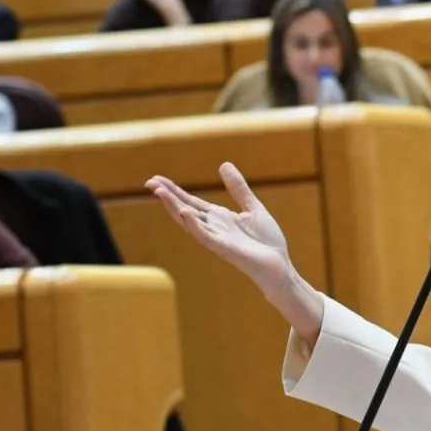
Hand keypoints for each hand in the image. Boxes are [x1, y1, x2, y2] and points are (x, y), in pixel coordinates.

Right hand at [146, 163, 292, 297]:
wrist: (281, 266)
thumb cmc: (266, 242)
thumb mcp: (253, 207)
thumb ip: (239, 189)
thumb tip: (224, 164)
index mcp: (219, 218)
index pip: (191, 202)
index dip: (175, 191)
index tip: (157, 179)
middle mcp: (214, 228)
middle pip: (185, 209)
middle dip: (168, 197)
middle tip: (149, 182)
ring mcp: (218, 239)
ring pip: (190, 222)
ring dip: (175, 208)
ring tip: (160, 192)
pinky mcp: (226, 250)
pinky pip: (206, 238)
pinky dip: (195, 226)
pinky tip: (185, 213)